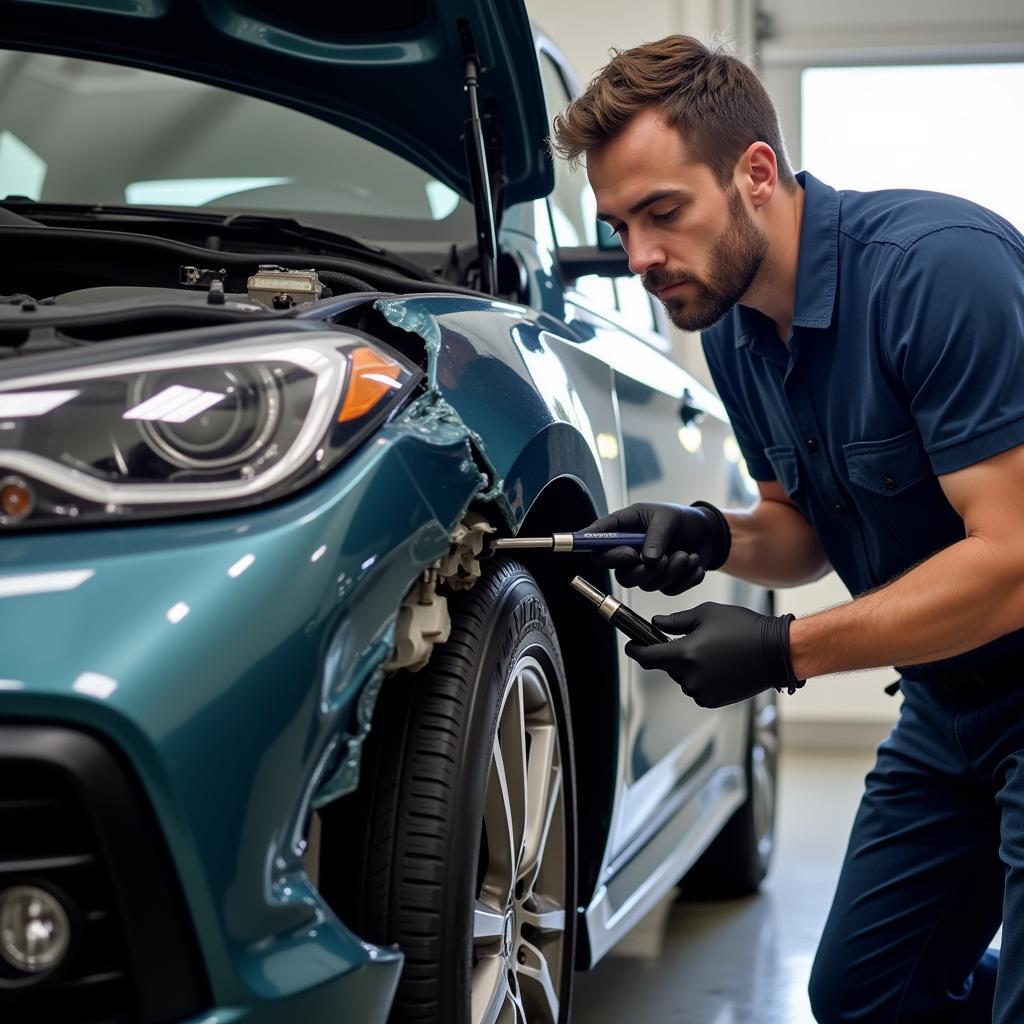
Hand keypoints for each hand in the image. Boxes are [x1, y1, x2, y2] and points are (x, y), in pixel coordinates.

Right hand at [583, 501, 729, 594]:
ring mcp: (646, 570)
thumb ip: (655, 535)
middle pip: (621, 576)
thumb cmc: (682, 518)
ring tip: (686, 555)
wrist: (708, 532)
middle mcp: (629, 553)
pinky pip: (668, 590)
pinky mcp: (664, 582)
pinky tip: (693, 561)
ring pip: (646, 585)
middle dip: (642, 571)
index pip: (598, 546)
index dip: (606, 555)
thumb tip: (647, 560)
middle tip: (662, 558)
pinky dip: (685, 577)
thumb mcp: (667, 517)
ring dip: (670, 572)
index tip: (629, 554)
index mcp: (623, 530)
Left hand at [625, 602, 803, 707]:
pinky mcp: (713, 701)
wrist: (777, 652)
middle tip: (694, 640)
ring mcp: (702, 692)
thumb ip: (676, 621)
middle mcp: (690, 677)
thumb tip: (655, 623)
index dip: (635, 650)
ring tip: (714, 652)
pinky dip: (701, 678)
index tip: (631, 645)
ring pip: (682, 678)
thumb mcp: (707, 614)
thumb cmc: (743, 628)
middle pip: (666, 667)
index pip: (647, 657)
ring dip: (688, 666)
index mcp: (685, 654)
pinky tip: (720, 666)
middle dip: (673, 654)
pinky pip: (697, 689)